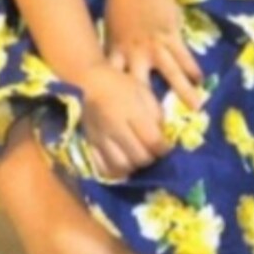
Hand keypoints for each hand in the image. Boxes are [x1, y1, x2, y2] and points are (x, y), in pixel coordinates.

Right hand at [76, 62, 170, 180]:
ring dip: (134, 166)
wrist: (87, 82)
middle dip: (150, 158)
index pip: (153, 141)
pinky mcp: (90, 144)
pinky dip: (115, 171)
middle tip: (152, 152)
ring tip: (137, 158)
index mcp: (132, 112)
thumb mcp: (143, 92)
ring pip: (122, 166)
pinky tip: (121, 163)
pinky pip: (103, 167)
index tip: (166, 146)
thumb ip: (156, 114)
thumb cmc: (119, 84)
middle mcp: (116, 128)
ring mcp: (101, 138)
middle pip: (139, 157)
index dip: (164, 148)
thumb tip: (164, 135)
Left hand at [103, 0, 204, 111]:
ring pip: (171, 73)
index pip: (114, 82)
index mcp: (116, 51)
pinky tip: (200, 79)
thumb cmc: (120, 0)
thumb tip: (105, 63)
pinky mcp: (171, 36)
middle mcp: (135, 54)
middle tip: (156, 125)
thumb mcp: (110, 26)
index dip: (115, 101)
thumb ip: (112, 46)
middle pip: (141, 86)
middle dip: (148, 108)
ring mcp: (155, 46)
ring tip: (196, 108)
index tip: (118, 119)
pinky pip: (183, 55)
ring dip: (183, 91)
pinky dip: (192, 67)